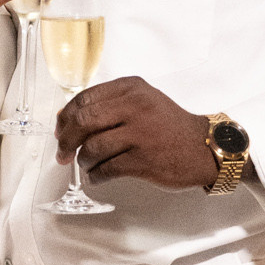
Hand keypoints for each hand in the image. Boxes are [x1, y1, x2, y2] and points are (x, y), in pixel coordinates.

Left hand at [56, 78, 219, 189]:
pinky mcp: (143, 159)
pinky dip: (96, 176)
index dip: (66, 117)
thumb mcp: (143, 101)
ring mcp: (140, 133)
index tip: (62, 131)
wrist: (203, 147)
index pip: (84, 98)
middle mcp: (135, 106)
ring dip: (84, 160)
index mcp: (131, 88)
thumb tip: (69, 121)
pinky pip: (106, 169)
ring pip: (93, 147)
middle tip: (63, 153)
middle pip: (84, 122)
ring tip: (88, 165)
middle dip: (67, 141)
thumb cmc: (169, 126)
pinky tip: (97, 177)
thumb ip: (111, 105)